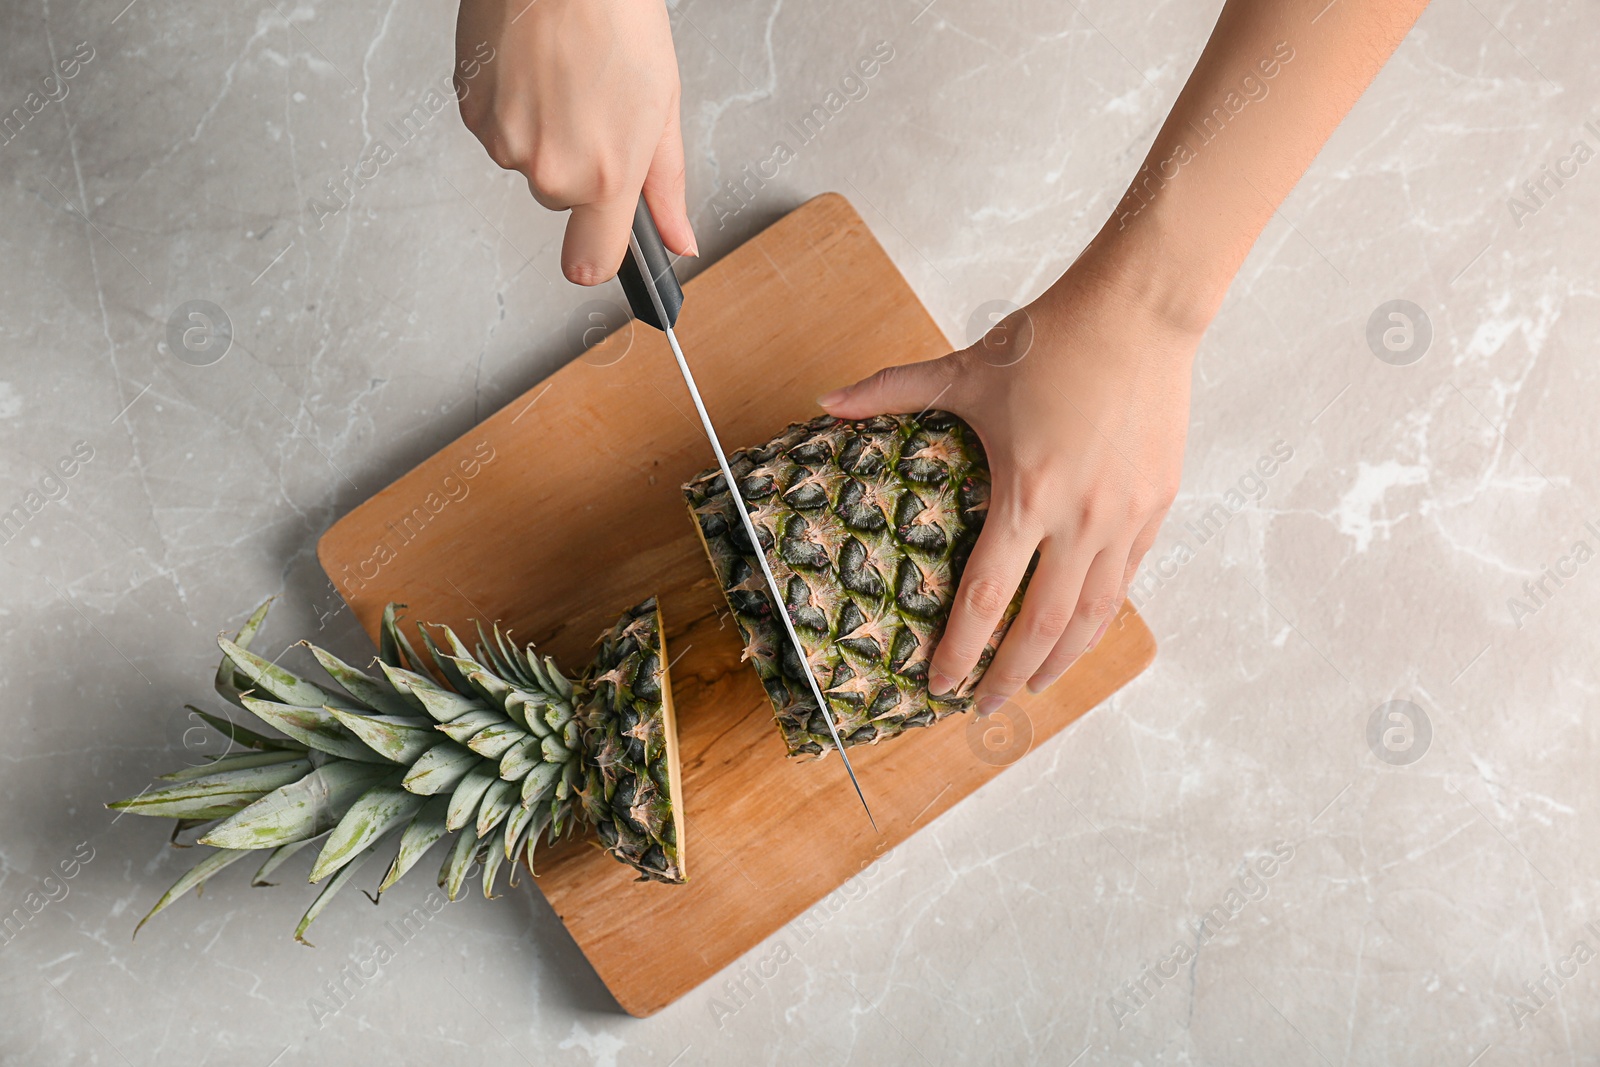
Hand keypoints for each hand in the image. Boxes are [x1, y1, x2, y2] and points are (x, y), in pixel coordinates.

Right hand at [455, 0, 696, 283]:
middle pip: (561, 200)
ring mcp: (504, 143)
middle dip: (577, 165)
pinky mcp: (471, 111)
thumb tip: (680, 239)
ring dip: (544, 131)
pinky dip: (512, 107)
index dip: (597, 256)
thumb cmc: (614, 16)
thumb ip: (666, 186)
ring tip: (564, 76)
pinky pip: (496, 130)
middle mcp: (549, 169)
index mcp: (604, 176)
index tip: (602, 245)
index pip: (591, 263)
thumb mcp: (663, 106)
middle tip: (594, 106)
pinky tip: (534, 68)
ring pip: (528, 161)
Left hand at [818, 257, 1199, 709]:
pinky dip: (1102, 612)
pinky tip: (1083, 628)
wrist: (1139, 310)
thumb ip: (892, 391)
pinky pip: (1128, 577)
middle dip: (1010, 676)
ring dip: (1063, 659)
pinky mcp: (1157, 505)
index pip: (985, 597)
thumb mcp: (965, 369)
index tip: (940, 684)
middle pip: (1043, 625)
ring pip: (1095, 613)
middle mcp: (1081, 518)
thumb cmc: (1051, 339)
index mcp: (1027, 492)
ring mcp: (1125, 516)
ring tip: (1036, 683)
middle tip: (986, 708)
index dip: (961, 651)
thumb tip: (825, 402)